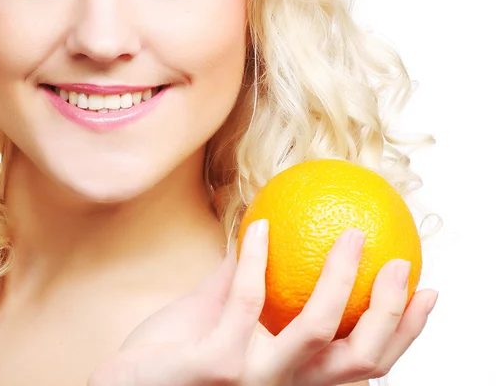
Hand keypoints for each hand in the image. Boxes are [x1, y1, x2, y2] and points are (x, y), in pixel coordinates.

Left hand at [88, 222, 437, 385]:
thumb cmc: (168, 357)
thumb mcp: (217, 321)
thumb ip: (241, 288)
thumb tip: (264, 239)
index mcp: (292, 377)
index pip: (363, 363)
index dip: (403, 333)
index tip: (426, 292)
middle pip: (361, 360)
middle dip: (391, 313)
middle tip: (405, 264)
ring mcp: (254, 380)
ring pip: (319, 331)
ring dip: (342, 278)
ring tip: (353, 234)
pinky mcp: (218, 365)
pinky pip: (247, 299)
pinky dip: (257, 258)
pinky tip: (259, 225)